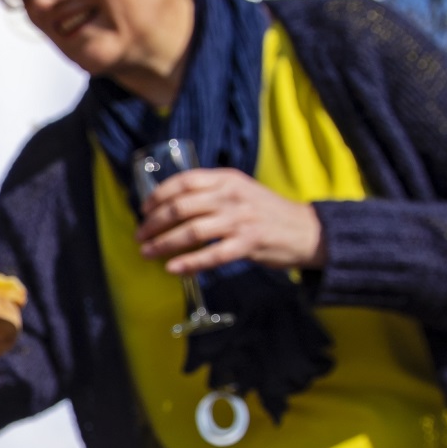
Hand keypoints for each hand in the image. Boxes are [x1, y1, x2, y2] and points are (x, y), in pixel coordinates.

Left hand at [136, 168, 326, 273]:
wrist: (306, 230)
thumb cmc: (265, 212)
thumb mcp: (240, 191)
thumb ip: (211, 193)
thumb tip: (170, 206)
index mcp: (227, 179)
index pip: (183, 181)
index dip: (158, 196)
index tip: (143, 209)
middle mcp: (231, 196)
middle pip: (181, 207)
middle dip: (154, 223)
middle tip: (141, 235)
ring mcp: (240, 220)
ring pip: (191, 231)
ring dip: (163, 244)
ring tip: (148, 252)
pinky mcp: (249, 243)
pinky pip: (211, 255)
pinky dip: (189, 263)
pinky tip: (172, 268)